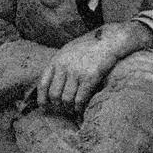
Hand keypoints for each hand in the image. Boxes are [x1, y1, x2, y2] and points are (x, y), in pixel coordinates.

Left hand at [36, 22, 152, 114]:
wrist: (110, 40)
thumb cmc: (90, 47)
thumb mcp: (69, 51)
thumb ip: (60, 65)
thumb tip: (53, 85)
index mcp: (56, 60)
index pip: (43, 84)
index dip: (42, 99)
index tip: (44, 107)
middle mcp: (64, 66)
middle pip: (54, 95)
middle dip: (58, 106)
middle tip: (65, 110)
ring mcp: (76, 72)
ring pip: (66, 100)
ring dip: (70, 109)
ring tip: (74, 112)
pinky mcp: (90, 77)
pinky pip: (80, 100)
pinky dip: (80, 110)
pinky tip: (81, 113)